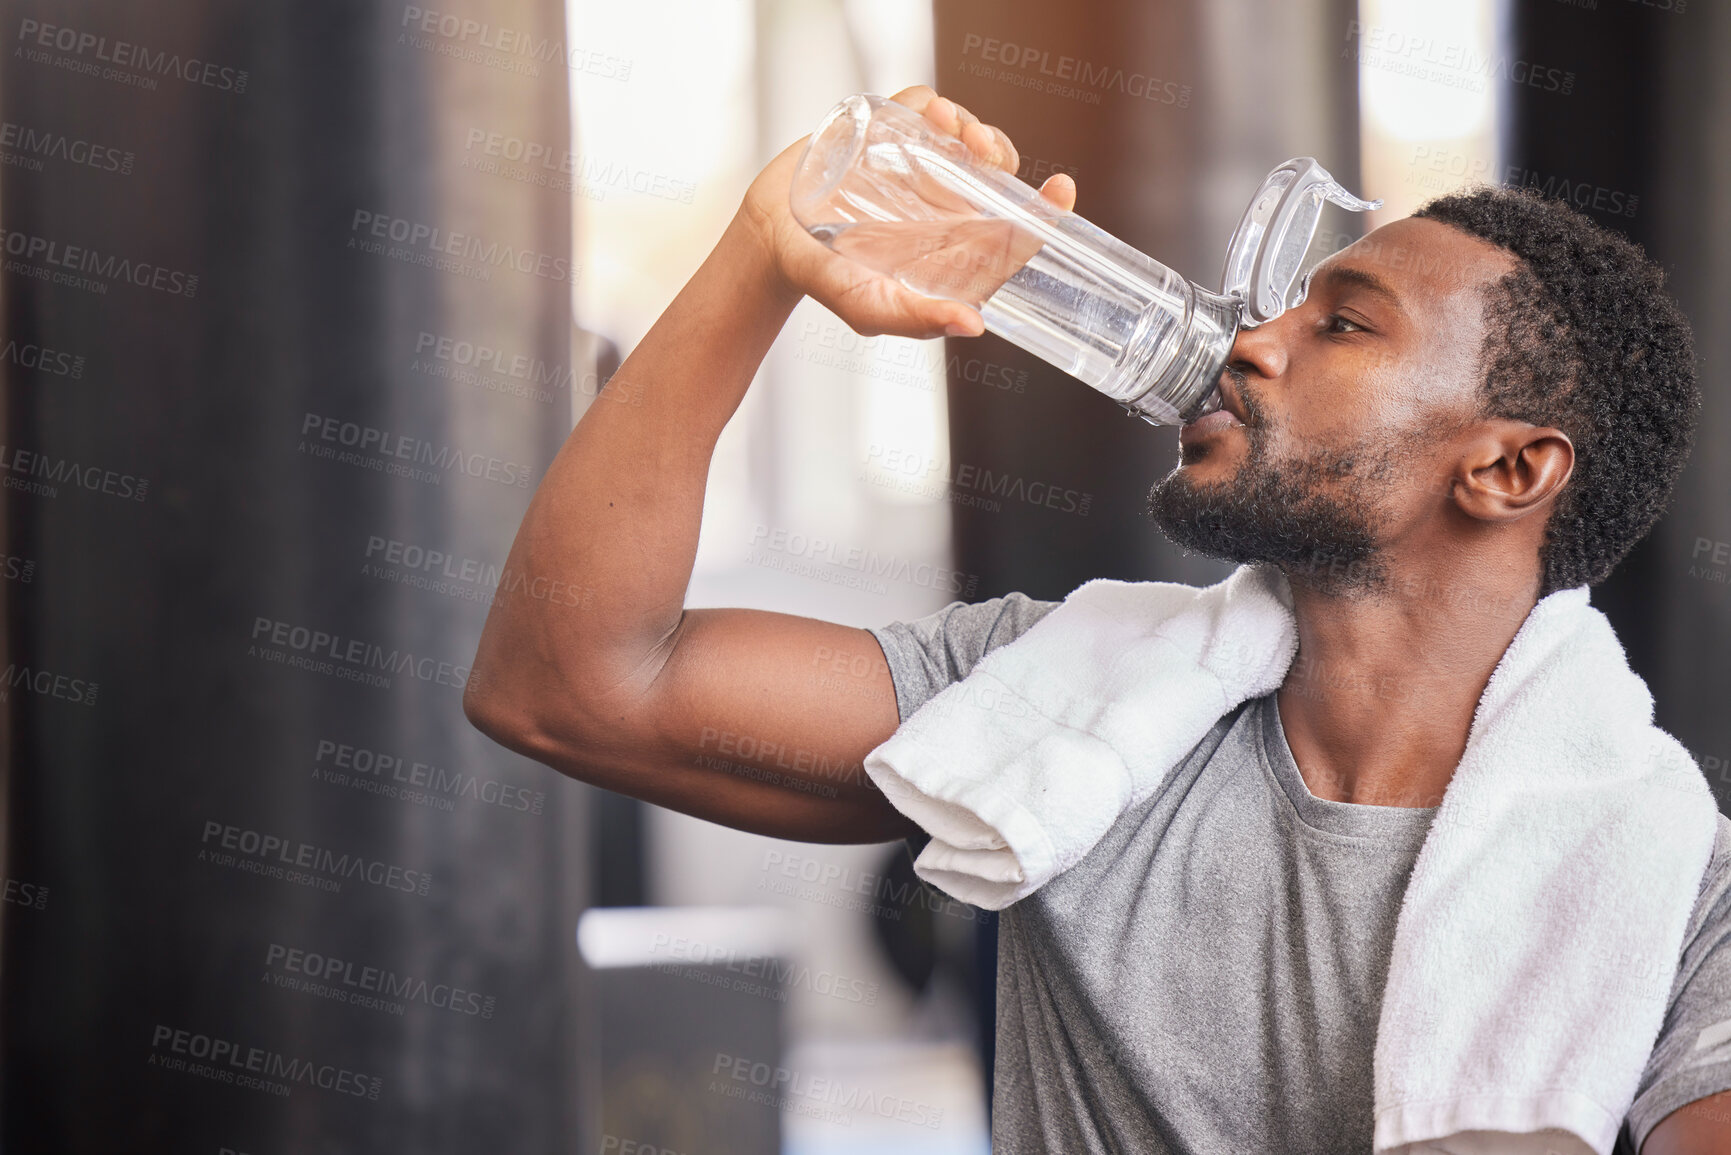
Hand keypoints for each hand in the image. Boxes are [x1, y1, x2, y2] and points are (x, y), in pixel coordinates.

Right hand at [735, 85, 1077, 340]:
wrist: (771, 239)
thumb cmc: (824, 281)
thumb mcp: (869, 308)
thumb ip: (916, 319)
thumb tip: (975, 323)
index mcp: (953, 252)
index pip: (1012, 232)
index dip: (1042, 212)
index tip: (1061, 190)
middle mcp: (945, 208)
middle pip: (997, 176)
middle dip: (1002, 156)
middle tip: (983, 152)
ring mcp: (920, 169)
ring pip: (970, 139)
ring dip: (974, 128)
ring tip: (959, 133)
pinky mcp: (891, 135)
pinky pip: (928, 110)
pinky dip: (936, 105)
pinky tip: (932, 116)